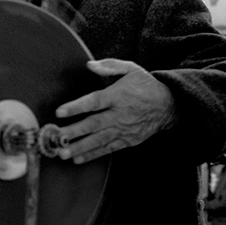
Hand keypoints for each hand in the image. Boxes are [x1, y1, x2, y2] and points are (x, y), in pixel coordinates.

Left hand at [51, 59, 176, 163]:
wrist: (168, 105)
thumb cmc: (145, 85)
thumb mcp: (131, 69)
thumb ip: (110, 66)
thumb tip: (89, 65)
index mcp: (118, 95)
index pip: (95, 102)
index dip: (76, 107)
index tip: (59, 112)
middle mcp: (120, 114)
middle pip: (94, 124)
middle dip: (74, 132)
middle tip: (57, 138)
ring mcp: (124, 129)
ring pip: (99, 140)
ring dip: (80, 147)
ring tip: (63, 153)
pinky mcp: (127, 140)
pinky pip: (108, 149)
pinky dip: (93, 154)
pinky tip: (78, 159)